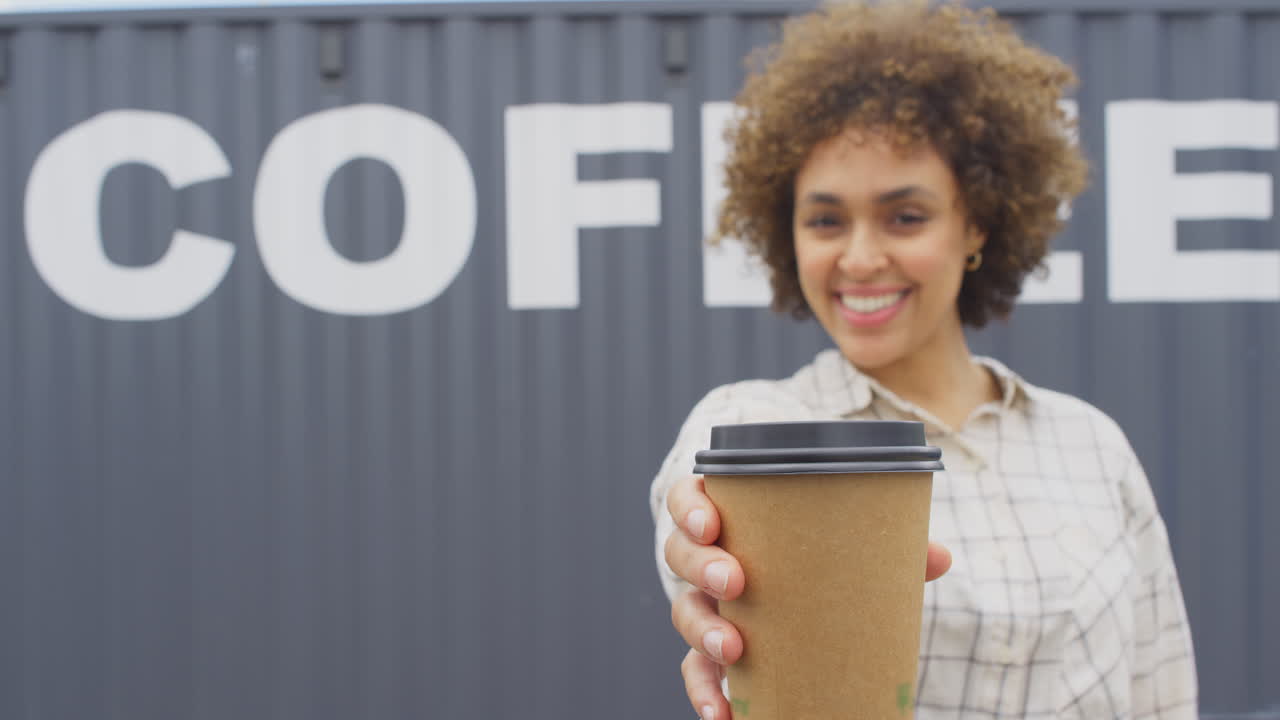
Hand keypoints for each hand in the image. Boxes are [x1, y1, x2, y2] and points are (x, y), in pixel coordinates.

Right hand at [664, 473, 952, 719]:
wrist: (809, 604)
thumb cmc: (817, 558)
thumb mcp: (844, 545)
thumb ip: (883, 546)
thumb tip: (937, 557)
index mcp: (731, 518)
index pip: (689, 499)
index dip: (691, 509)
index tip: (713, 524)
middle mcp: (707, 559)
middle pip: (680, 554)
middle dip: (702, 566)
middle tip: (736, 581)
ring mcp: (705, 606)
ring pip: (683, 611)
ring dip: (702, 630)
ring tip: (733, 649)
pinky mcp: (710, 653)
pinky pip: (696, 672)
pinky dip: (705, 692)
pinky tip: (722, 713)